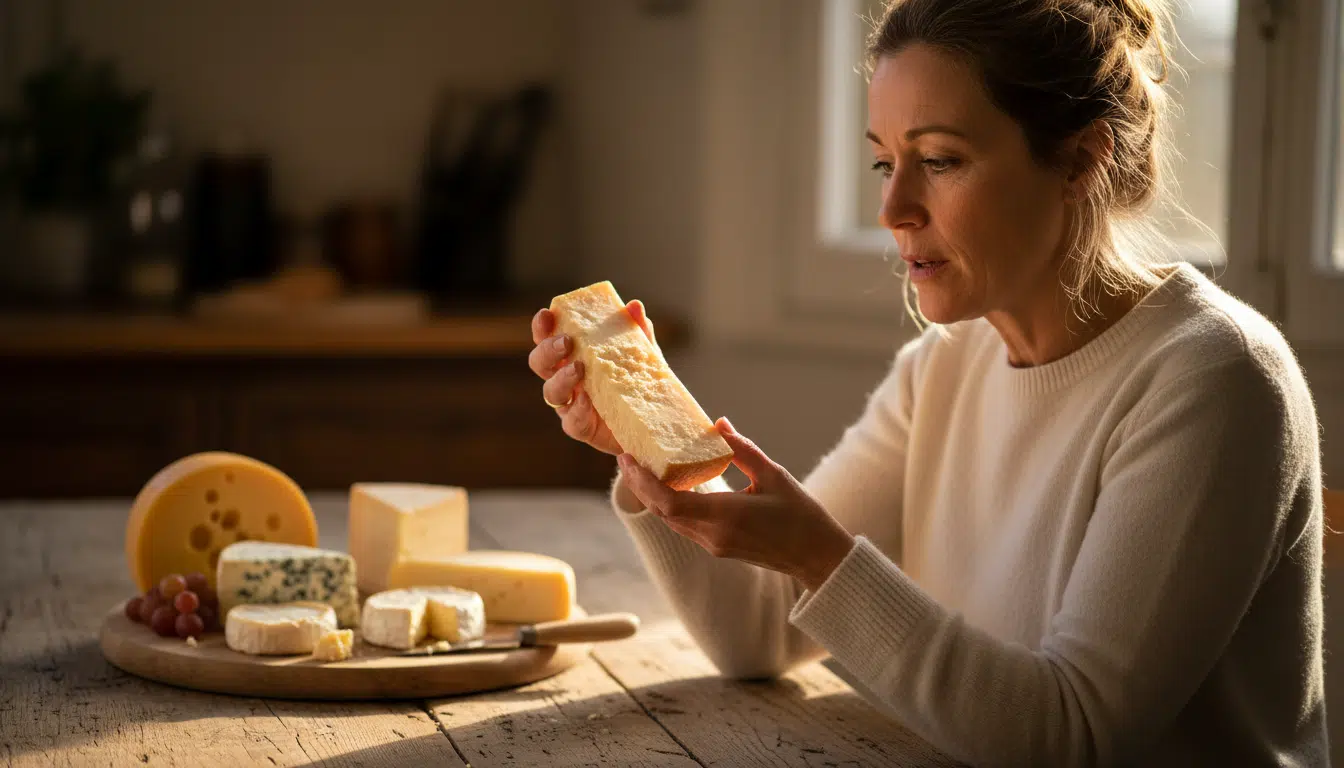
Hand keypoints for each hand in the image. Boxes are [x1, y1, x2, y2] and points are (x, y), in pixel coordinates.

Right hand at [529, 299, 656, 455]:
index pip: (547, 338)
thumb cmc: (638, 380)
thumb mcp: (641, 353)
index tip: (547, 314)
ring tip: (579, 368)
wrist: (653, 419)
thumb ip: (636, 332)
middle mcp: (564, 378)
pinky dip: (578, 409)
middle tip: (566, 342)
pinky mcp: (582, 427)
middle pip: (539, 363)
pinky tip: (587, 399)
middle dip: (547, 350)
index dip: (542, 327)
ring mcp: (570, 404)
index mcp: (571, 355)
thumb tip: (634, 306)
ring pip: (551, 392)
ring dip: (562, 378)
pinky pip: (572, 421)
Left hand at [618, 417, 855, 591]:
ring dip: (653, 496)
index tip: (629, 459)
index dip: (644, 482)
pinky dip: (670, 504)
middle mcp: (713, 535)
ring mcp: (714, 545)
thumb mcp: (774, 475)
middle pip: (662, 511)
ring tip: (641, 468)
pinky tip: (669, 485)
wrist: (817, 557)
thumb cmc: (801, 515)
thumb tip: (719, 424)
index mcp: (726, 516)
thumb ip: (743, 450)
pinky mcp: (718, 548)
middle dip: (641, 485)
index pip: (669, 502)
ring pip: (671, 520)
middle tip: (627, 457)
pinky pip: (684, 524)